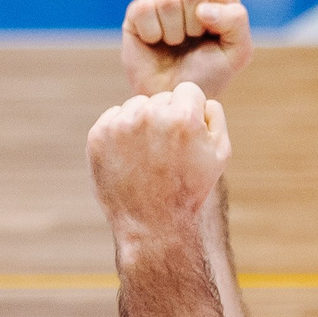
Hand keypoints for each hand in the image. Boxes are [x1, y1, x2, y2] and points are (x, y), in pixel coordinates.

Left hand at [87, 83, 230, 243]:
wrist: (152, 225)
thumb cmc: (190, 190)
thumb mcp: (219, 154)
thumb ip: (214, 116)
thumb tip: (199, 98)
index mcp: (183, 116)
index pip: (189, 91)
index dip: (192, 113)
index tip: (187, 136)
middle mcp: (150, 115)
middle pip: (161, 98)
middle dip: (166, 118)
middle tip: (166, 152)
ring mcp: (120, 125)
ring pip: (136, 106)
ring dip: (142, 123)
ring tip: (148, 156)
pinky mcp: (98, 136)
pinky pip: (114, 117)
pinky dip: (120, 133)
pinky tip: (130, 157)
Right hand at [121, 0, 252, 96]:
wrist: (172, 101)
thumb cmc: (206, 77)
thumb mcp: (237, 53)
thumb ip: (236, 20)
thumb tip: (202, 8)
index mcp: (215, 6)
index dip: (218, 19)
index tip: (213, 40)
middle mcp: (188, 2)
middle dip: (194, 23)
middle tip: (191, 42)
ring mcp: (161, 7)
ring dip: (173, 30)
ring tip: (173, 45)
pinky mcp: (136, 16)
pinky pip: (143, 8)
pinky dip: (151, 31)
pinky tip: (153, 43)